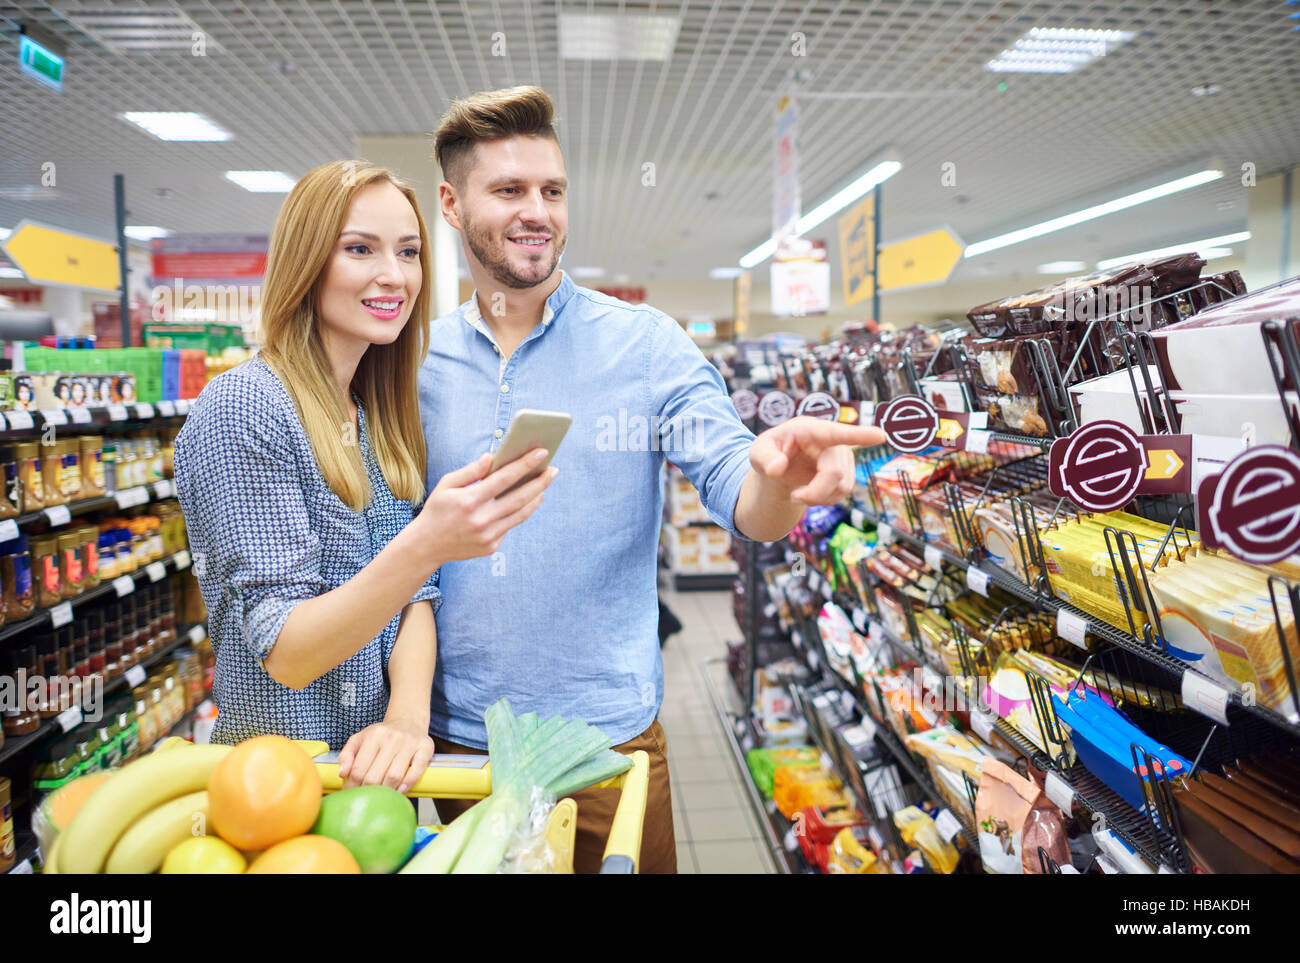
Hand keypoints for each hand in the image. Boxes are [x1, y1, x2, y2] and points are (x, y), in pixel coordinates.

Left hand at [337, 717, 434, 792]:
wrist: (408, 721)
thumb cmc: (382, 734)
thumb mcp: (360, 738)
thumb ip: (347, 754)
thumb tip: (342, 773)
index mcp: (374, 735)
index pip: (358, 769)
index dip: (352, 786)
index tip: (351, 794)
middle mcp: (392, 737)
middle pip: (375, 776)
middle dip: (368, 791)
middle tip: (366, 798)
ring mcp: (410, 742)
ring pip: (394, 776)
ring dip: (386, 791)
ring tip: (382, 796)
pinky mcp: (426, 747)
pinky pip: (416, 771)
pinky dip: (407, 784)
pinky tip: (400, 789)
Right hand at [415, 449, 556, 564]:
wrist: (426, 546)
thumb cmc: (436, 510)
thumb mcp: (446, 485)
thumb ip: (471, 471)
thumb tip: (493, 457)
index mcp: (470, 500)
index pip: (505, 478)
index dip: (525, 464)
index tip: (542, 452)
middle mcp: (482, 519)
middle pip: (520, 497)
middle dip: (540, 482)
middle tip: (553, 470)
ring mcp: (488, 536)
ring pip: (521, 514)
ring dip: (536, 498)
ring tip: (544, 485)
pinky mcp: (491, 547)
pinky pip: (510, 526)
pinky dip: (519, 512)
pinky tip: (526, 501)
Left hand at [749, 416, 884, 504]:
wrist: (780, 466)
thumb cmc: (770, 454)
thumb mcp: (757, 453)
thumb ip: (764, 458)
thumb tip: (776, 468)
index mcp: (809, 429)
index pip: (836, 433)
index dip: (859, 435)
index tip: (880, 435)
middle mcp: (831, 440)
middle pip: (835, 473)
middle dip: (815, 492)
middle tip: (794, 497)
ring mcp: (842, 455)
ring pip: (842, 486)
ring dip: (818, 498)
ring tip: (798, 493)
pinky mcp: (847, 471)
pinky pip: (843, 493)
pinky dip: (824, 499)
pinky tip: (811, 493)